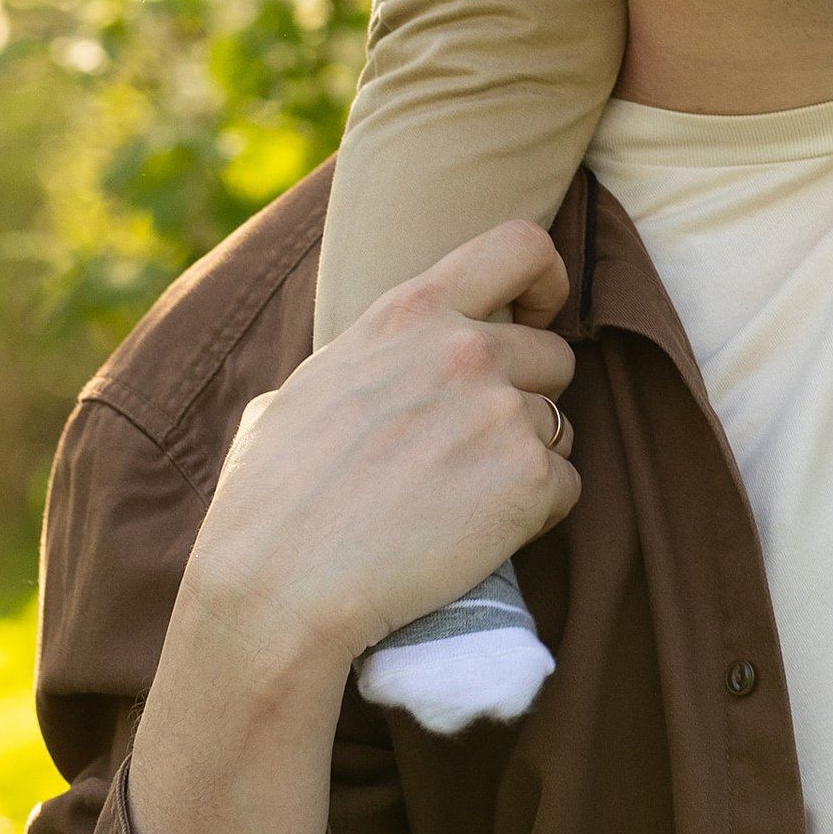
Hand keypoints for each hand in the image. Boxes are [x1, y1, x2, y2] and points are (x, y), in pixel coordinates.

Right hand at [131, 220, 578, 833]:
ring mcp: (502, 411)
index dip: (546, 278)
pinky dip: (537, 514)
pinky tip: (478, 538)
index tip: (537, 312)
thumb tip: (356, 371)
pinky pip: (566, 487)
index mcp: (409, 313)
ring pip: (560, 427)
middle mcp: (466, 348)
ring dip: (527, 460)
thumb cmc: (266, 502)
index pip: (521, 245)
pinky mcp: (528, 479)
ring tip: (462, 503)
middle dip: (530, 396)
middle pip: (554, 355)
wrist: (276, 588)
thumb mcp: (296, 394)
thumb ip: (354, 364)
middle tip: (479, 448)